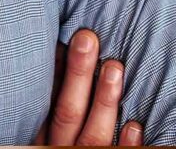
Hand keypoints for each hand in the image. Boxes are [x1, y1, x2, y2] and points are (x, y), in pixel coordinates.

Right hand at [34, 28, 143, 144]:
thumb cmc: (54, 146)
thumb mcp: (40, 132)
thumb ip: (46, 107)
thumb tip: (56, 54)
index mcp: (42, 137)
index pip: (47, 102)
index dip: (57, 71)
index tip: (63, 38)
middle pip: (67, 112)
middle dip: (79, 74)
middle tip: (88, 38)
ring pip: (92, 136)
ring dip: (105, 102)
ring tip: (115, 67)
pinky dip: (126, 147)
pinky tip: (135, 125)